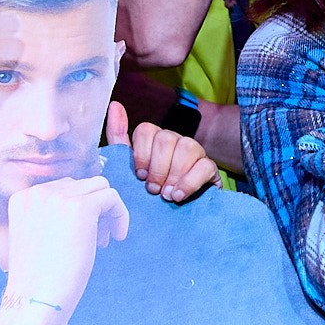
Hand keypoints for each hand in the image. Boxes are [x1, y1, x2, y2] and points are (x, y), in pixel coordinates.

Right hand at [2, 173, 129, 312]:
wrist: (36, 299)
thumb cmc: (40, 277)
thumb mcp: (38, 235)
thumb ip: (54, 213)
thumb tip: (94, 195)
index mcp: (23, 198)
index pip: (63, 188)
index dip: (78, 210)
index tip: (81, 236)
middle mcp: (38, 192)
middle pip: (82, 185)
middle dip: (93, 210)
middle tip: (95, 241)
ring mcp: (58, 197)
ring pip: (99, 187)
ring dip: (106, 212)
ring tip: (102, 242)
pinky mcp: (81, 206)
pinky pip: (111, 197)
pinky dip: (120, 214)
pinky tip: (118, 237)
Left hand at [106, 100, 221, 202]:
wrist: (171, 219)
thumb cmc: (148, 191)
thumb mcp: (128, 168)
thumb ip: (118, 137)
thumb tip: (114, 105)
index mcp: (154, 140)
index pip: (146, 130)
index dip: (141, 153)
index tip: (139, 175)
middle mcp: (175, 141)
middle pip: (166, 137)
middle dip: (157, 167)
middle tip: (152, 189)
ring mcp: (195, 153)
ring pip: (187, 146)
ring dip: (174, 173)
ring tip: (166, 195)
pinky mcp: (210, 169)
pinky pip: (205, 165)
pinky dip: (189, 182)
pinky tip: (179, 195)